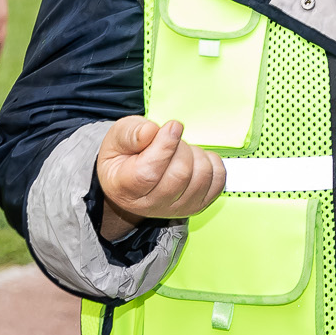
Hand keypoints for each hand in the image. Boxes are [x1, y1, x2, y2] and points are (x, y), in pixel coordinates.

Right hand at [96, 117, 227, 234]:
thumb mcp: (117, 138)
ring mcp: (177, 208)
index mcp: (125, 188)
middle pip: (180, 175)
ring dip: (195, 154)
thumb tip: (151, 131)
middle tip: (170, 139)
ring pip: (202, 176)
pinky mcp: (198, 205)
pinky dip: (211, 162)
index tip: (172, 126)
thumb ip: (131, 133)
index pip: (149, 173)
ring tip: (179, 151)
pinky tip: (194, 160)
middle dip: (180, 147)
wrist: (131, 179)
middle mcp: (151, 205)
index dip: (165, 146)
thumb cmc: (124, 157)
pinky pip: (218, 179)